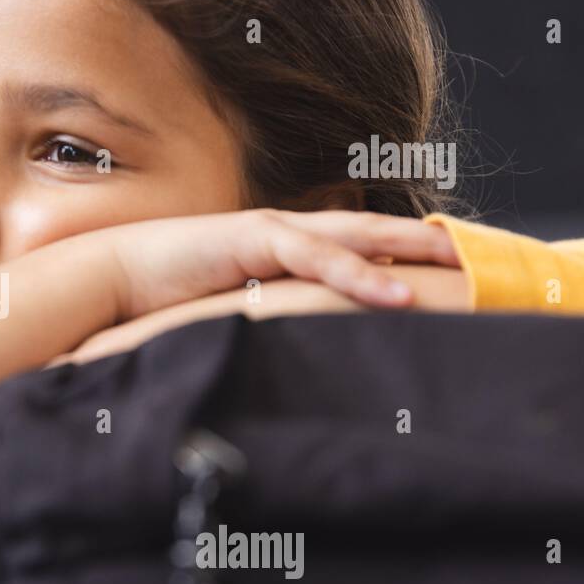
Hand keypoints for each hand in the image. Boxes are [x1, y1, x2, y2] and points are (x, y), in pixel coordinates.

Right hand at [84, 208, 458, 320]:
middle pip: (367, 231)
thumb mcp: (224, 309)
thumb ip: (258, 317)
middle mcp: (281, 234)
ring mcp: (268, 232)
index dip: (396, 252)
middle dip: (422, 240)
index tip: (441, 268)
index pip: (349, 246)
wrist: (109, 276)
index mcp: (278, 249)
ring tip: (459, 263)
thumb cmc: (161, 294)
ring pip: (353, 236)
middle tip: (474, 254)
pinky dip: (356, 273)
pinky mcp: (250, 240)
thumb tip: (284, 352)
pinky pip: (313, 255)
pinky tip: (393, 292)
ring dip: (408, 248)